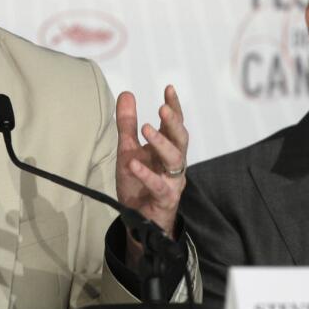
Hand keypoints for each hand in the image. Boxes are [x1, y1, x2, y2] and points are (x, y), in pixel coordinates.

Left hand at [115, 85, 188, 247]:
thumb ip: (128, 124)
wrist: (139, 220)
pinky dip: (146, 174)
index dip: (174, 107)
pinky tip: (133, 163)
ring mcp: (172, 181)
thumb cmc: (138, 183)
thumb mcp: (128, 149)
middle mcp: (174, 163)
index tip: (169, 88)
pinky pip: (159, 186)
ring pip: (175, 160)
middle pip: (181, 139)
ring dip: (162, 143)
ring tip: (146, 128)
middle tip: (163, 108)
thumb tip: (127, 93)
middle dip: (174, 123)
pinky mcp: (165, 199)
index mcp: (167, 149)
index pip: (174, 124)